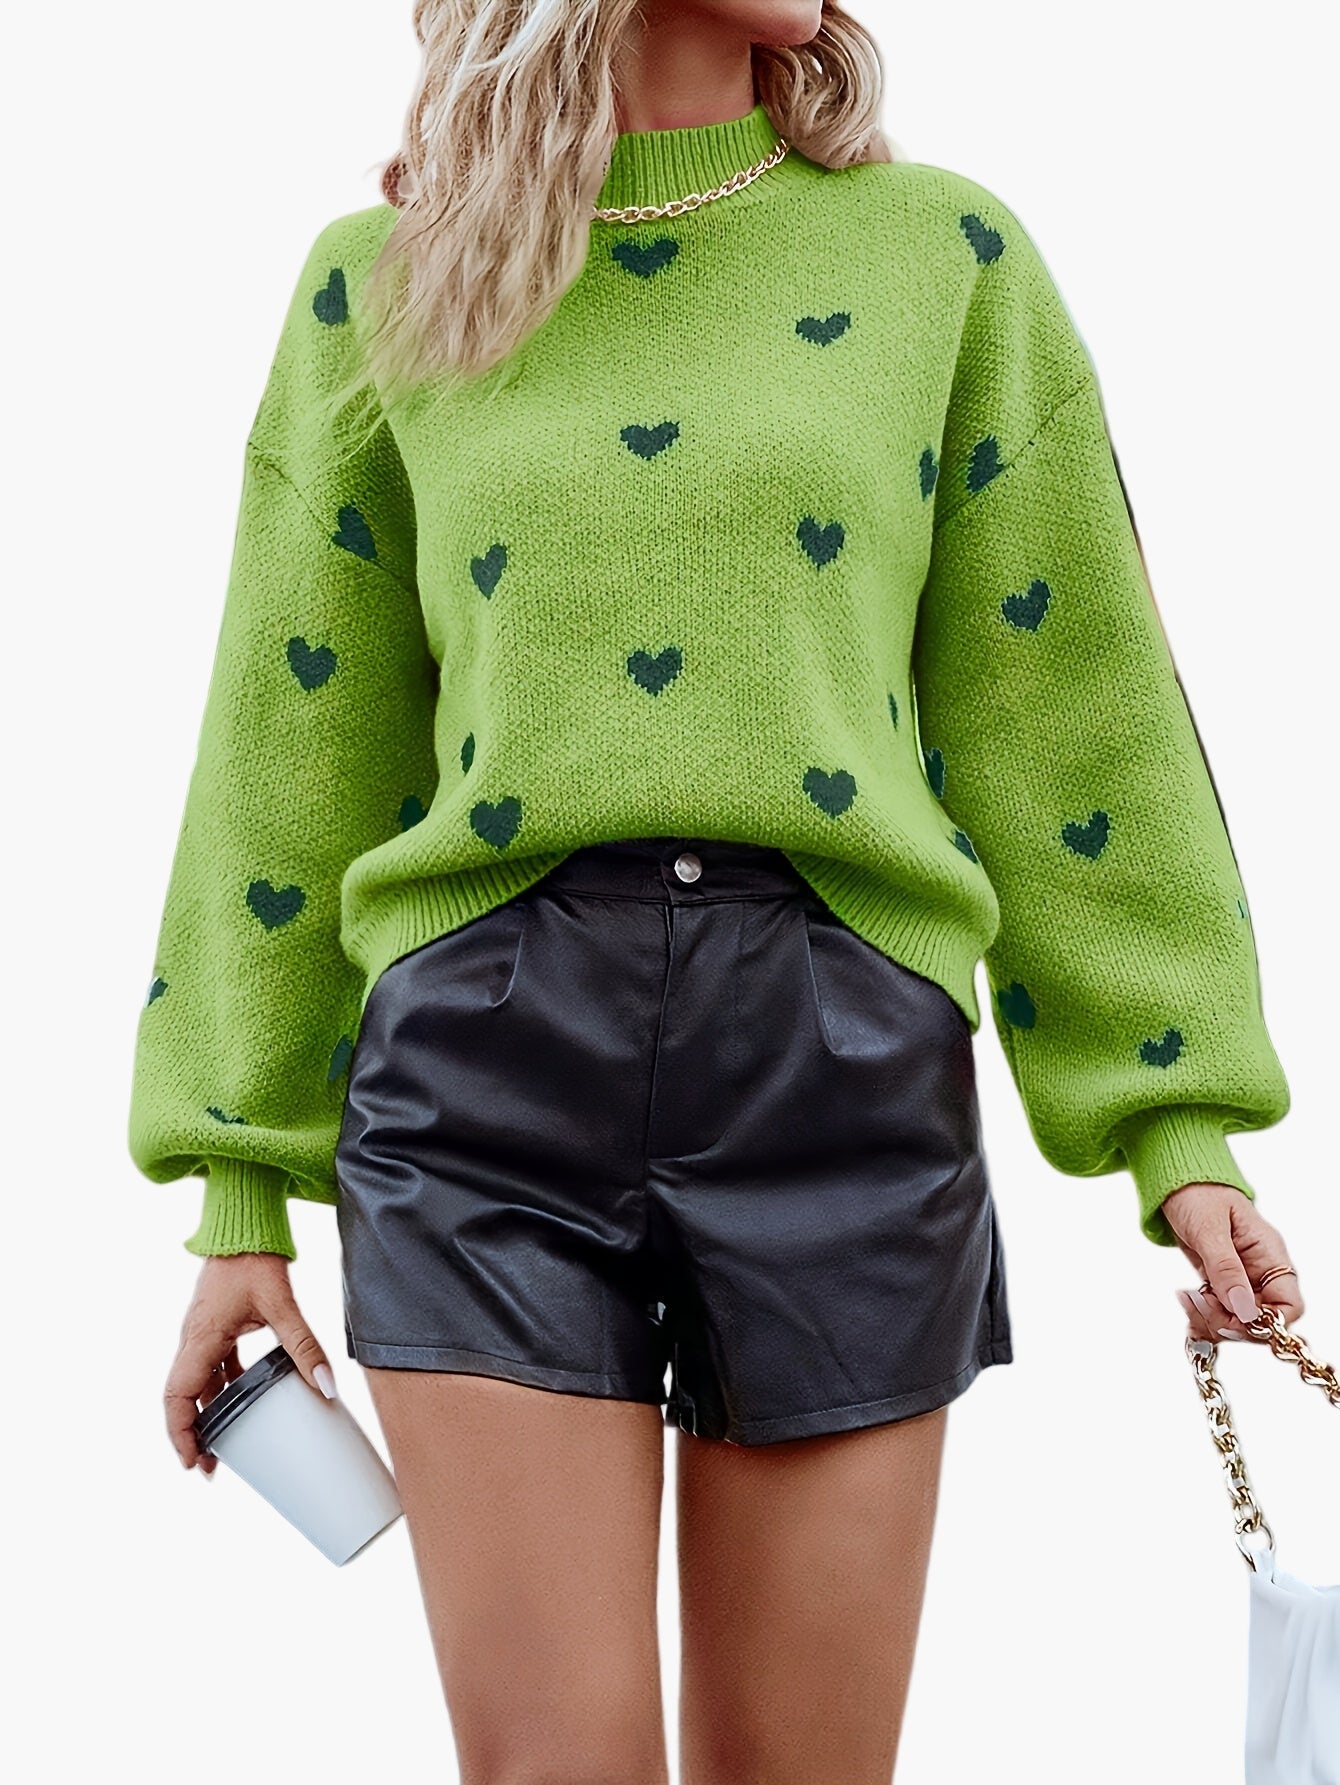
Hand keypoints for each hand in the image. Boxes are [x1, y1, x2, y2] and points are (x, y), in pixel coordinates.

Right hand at [164, 1252, 336, 1475]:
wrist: (244, 1225)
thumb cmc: (252, 1259)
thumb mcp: (282, 1305)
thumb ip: (304, 1346)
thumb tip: (325, 1386)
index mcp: (200, 1340)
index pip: (177, 1398)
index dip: (180, 1434)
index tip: (192, 1462)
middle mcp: (194, 1340)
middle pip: (182, 1397)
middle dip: (193, 1433)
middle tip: (211, 1465)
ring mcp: (203, 1333)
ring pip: (198, 1382)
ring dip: (208, 1412)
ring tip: (226, 1440)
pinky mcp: (217, 1325)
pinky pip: (213, 1365)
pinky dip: (223, 1387)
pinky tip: (245, 1396)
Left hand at [1162, 1182, 1303, 1343]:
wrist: (1175, 1180)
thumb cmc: (1197, 1193)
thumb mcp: (1209, 1228)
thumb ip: (1226, 1268)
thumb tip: (1243, 1309)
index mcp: (1268, 1254)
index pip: (1288, 1305)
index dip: (1268, 1321)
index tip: (1236, 1318)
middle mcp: (1259, 1270)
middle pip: (1261, 1319)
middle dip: (1232, 1322)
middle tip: (1202, 1307)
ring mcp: (1239, 1277)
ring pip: (1237, 1319)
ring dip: (1212, 1319)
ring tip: (1188, 1300)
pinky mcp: (1219, 1281)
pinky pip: (1219, 1310)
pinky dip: (1203, 1315)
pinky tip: (1187, 1303)